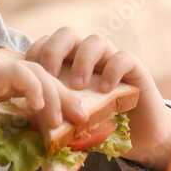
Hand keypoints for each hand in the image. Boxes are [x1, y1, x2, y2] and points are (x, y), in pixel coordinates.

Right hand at [0, 57, 90, 170]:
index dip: (61, 98)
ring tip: (59, 121)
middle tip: (82, 117)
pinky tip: (40, 108)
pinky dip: (34, 88)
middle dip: (66, 96)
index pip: (39, 83)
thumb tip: (52, 141)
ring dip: (53, 95)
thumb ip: (21, 133)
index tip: (78, 119)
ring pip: (34, 71)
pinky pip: (16, 73)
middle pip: (42, 74)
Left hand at [25, 28, 170, 170]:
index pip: (47, 44)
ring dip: (82, 60)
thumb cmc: (101, 126)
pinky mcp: (135, 69)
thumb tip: (30, 123)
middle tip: (49, 75)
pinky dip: (113, 69)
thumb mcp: (71, 122)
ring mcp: (111, 59)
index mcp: (68, 62)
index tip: (30, 74)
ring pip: (95, 41)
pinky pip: (123, 57)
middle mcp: (89, 56)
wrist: (141, 135)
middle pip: (67, 34)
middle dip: (54, 51)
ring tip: (77, 85)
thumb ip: (55, 117)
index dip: (36, 52)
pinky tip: (105, 89)